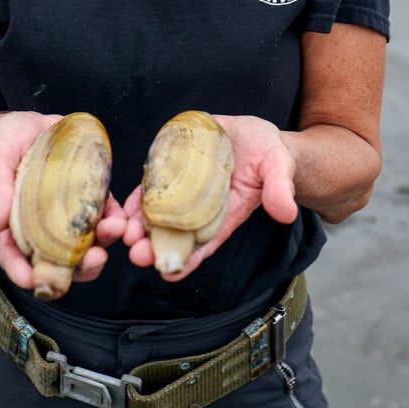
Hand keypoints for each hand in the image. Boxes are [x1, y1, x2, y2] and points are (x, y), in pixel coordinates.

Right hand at [0, 111, 126, 290]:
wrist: (30, 126)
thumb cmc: (5, 144)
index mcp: (15, 223)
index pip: (15, 255)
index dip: (22, 272)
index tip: (34, 281)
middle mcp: (44, 226)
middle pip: (58, 258)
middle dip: (78, 267)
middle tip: (94, 260)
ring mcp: (68, 214)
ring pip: (86, 241)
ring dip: (103, 242)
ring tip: (115, 230)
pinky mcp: (89, 196)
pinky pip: (104, 214)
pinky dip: (115, 219)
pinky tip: (122, 217)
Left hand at [123, 114, 297, 281]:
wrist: (253, 133)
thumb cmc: (269, 155)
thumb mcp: (278, 167)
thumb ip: (279, 189)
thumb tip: (286, 212)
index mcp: (226, 214)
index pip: (205, 244)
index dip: (187, 260)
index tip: (168, 273)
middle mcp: (200, 208)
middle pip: (173, 233)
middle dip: (153, 246)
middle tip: (137, 253)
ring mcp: (183, 190)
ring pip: (156, 214)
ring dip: (138, 226)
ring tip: (123, 234)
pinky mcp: (171, 168)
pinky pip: (150, 186)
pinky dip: (136, 200)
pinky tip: (122, 209)